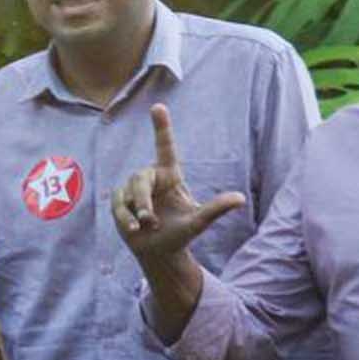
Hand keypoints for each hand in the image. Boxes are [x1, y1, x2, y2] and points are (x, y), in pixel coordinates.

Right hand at [112, 104, 246, 263]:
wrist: (159, 252)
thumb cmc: (180, 234)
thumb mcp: (198, 222)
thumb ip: (216, 209)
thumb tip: (241, 199)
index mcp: (171, 176)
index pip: (165, 147)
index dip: (161, 127)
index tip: (158, 107)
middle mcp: (152, 179)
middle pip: (140, 178)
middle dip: (142, 199)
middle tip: (149, 220)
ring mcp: (133, 191)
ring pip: (129, 191)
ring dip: (136, 210)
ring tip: (144, 227)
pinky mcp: (120, 202)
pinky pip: (118, 204)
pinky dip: (125, 217)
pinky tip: (133, 229)